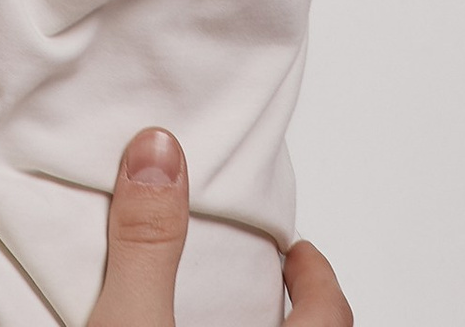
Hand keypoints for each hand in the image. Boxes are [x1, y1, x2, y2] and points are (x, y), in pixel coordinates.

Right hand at [89, 131, 351, 326]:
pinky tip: (173, 326)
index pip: (329, 312)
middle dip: (285, 303)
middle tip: (264, 273)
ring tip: (211, 306)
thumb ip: (147, 243)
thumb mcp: (134, 324)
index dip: (317, 276)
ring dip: (245, 324)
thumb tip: (157, 155)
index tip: (300, 250)